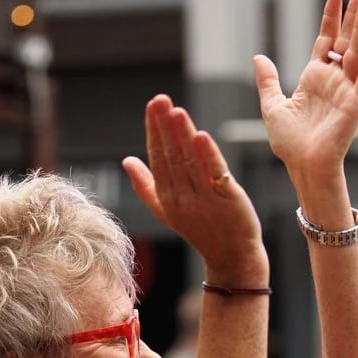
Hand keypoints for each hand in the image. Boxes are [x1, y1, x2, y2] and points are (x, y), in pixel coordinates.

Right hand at [122, 96, 264, 273]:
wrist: (231, 258)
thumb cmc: (201, 231)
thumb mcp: (167, 210)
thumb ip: (145, 185)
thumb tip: (126, 160)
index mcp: (167, 196)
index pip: (158, 157)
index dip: (154, 131)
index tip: (152, 105)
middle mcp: (182, 197)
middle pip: (172, 156)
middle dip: (165, 126)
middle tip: (160, 99)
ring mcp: (204, 199)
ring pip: (191, 162)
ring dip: (183, 135)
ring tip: (176, 111)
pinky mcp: (227, 199)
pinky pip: (215, 174)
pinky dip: (209, 155)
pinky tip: (202, 136)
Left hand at [253, 0, 357, 179]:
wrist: (302, 167)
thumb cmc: (290, 143)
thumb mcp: (272, 106)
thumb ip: (268, 80)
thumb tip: (258, 57)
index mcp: (315, 76)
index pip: (326, 38)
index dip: (331, 16)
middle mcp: (334, 79)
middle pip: (346, 38)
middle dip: (353, 12)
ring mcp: (347, 90)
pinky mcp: (355, 104)